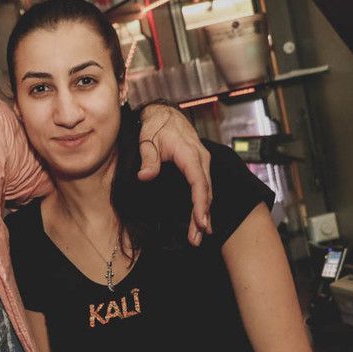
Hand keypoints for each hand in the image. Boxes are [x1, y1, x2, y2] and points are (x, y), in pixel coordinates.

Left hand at [137, 102, 212, 245]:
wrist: (164, 114)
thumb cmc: (155, 125)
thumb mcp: (147, 139)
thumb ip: (148, 159)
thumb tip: (145, 176)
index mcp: (189, 153)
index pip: (198, 181)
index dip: (200, 202)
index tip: (200, 220)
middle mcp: (200, 158)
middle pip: (206, 190)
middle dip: (203, 216)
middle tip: (197, 238)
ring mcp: (202, 162)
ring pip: (207, 191)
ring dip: (204, 214)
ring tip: (199, 236)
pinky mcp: (199, 166)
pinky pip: (204, 187)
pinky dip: (203, 204)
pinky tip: (201, 221)